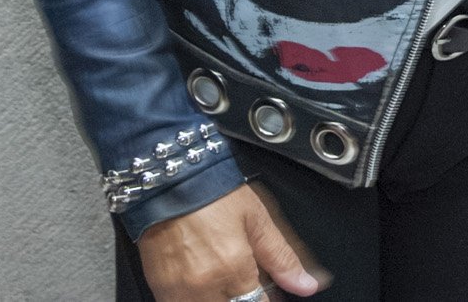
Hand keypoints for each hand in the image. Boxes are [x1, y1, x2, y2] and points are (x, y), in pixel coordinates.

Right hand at [136, 183, 321, 301]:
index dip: (266, 299)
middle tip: (242, 281)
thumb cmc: (212, 192)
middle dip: (243, 299)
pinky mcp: (161, 289)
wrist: (169, 178)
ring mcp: (179, 292)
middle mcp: (205, 287)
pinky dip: (196, 298)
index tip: (264, 290)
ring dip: (221, 298)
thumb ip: (281, 257)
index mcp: (234, 269)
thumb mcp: (256, 218)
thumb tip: (306, 285)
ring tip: (221, 277)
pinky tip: (201, 279)